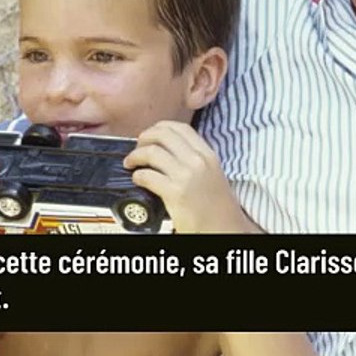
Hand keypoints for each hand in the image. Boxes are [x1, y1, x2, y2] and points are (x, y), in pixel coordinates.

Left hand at [123, 121, 251, 232]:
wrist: (224, 228)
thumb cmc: (217, 206)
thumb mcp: (213, 173)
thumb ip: (195, 159)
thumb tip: (168, 150)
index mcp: (208, 154)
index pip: (180, 128)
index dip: (159, 127)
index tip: (150, 135)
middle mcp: (198, 161)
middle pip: (163, 135)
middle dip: (144, 139)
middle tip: (137, 148)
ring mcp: (187, 176)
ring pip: (152, 152)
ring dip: (135, 156)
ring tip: (131, 163)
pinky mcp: (175, 193)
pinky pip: (147, 176)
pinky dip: (137, 175)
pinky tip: (138, 180)